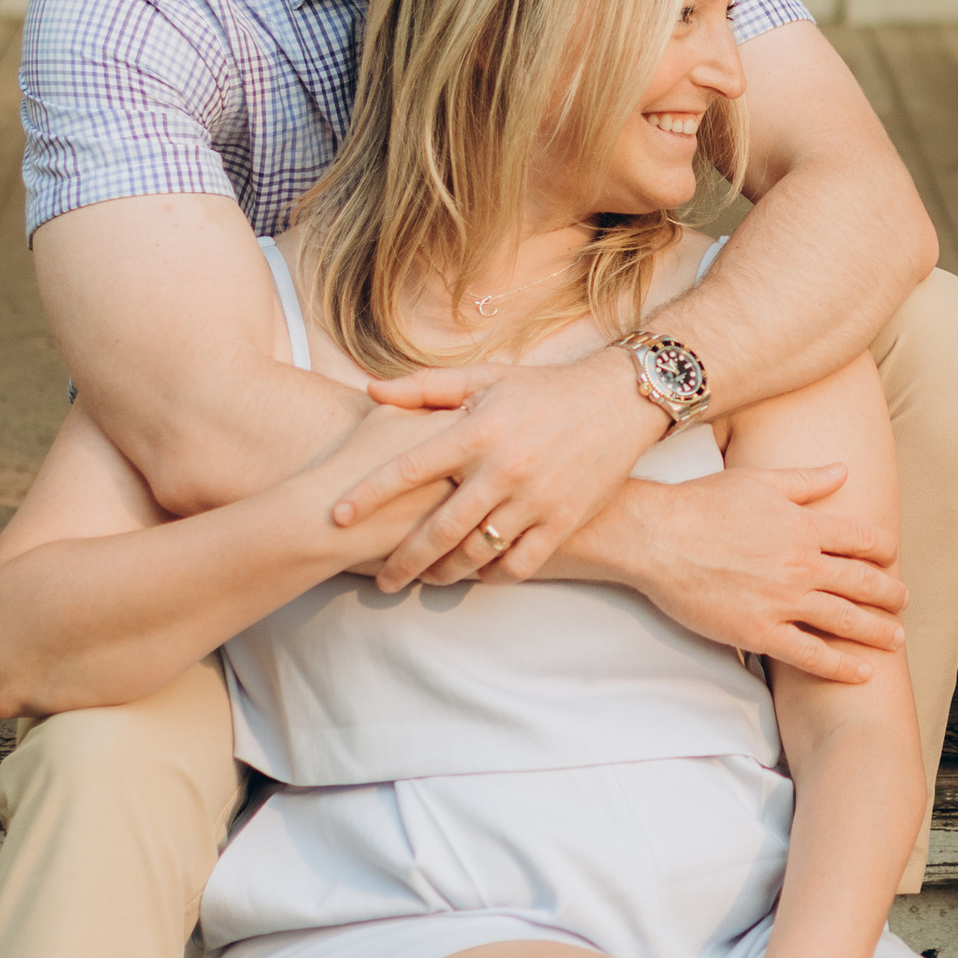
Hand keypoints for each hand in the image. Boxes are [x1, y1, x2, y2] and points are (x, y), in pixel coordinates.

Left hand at [334, 348, 659, 589]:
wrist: (619, 401)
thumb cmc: (542, 388)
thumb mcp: (484, 377)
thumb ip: (424, 387)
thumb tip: (368, 392)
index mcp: (477, 431)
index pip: (409, 469)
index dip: (369, 495)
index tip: (337, 517)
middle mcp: (502, 468)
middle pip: (438, 529)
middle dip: (402, 560)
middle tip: (381, 580)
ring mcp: (534, 499)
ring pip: (476, 554)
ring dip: (445, 574)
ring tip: (426, 580)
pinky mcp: (563, 520)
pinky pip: (519, 564)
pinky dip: (493, 576)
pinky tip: (478, 576)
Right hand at [616, 464, 905, 682]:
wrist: (658, 537)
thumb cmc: (702, 503)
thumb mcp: (759, 480)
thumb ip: (806, 480)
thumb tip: (843, 470)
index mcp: (803, 526)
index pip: (861, 538)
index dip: (883, 548)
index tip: (892, 556)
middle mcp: (801, 564)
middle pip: (862, 582)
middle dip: (890, 593)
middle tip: (904, 601)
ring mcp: (782, 601)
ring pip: (845, 620)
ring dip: (877, 631)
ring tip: (896, 638)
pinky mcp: (759, 631)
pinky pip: (810, 655)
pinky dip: (840, 666)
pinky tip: (861, 672)